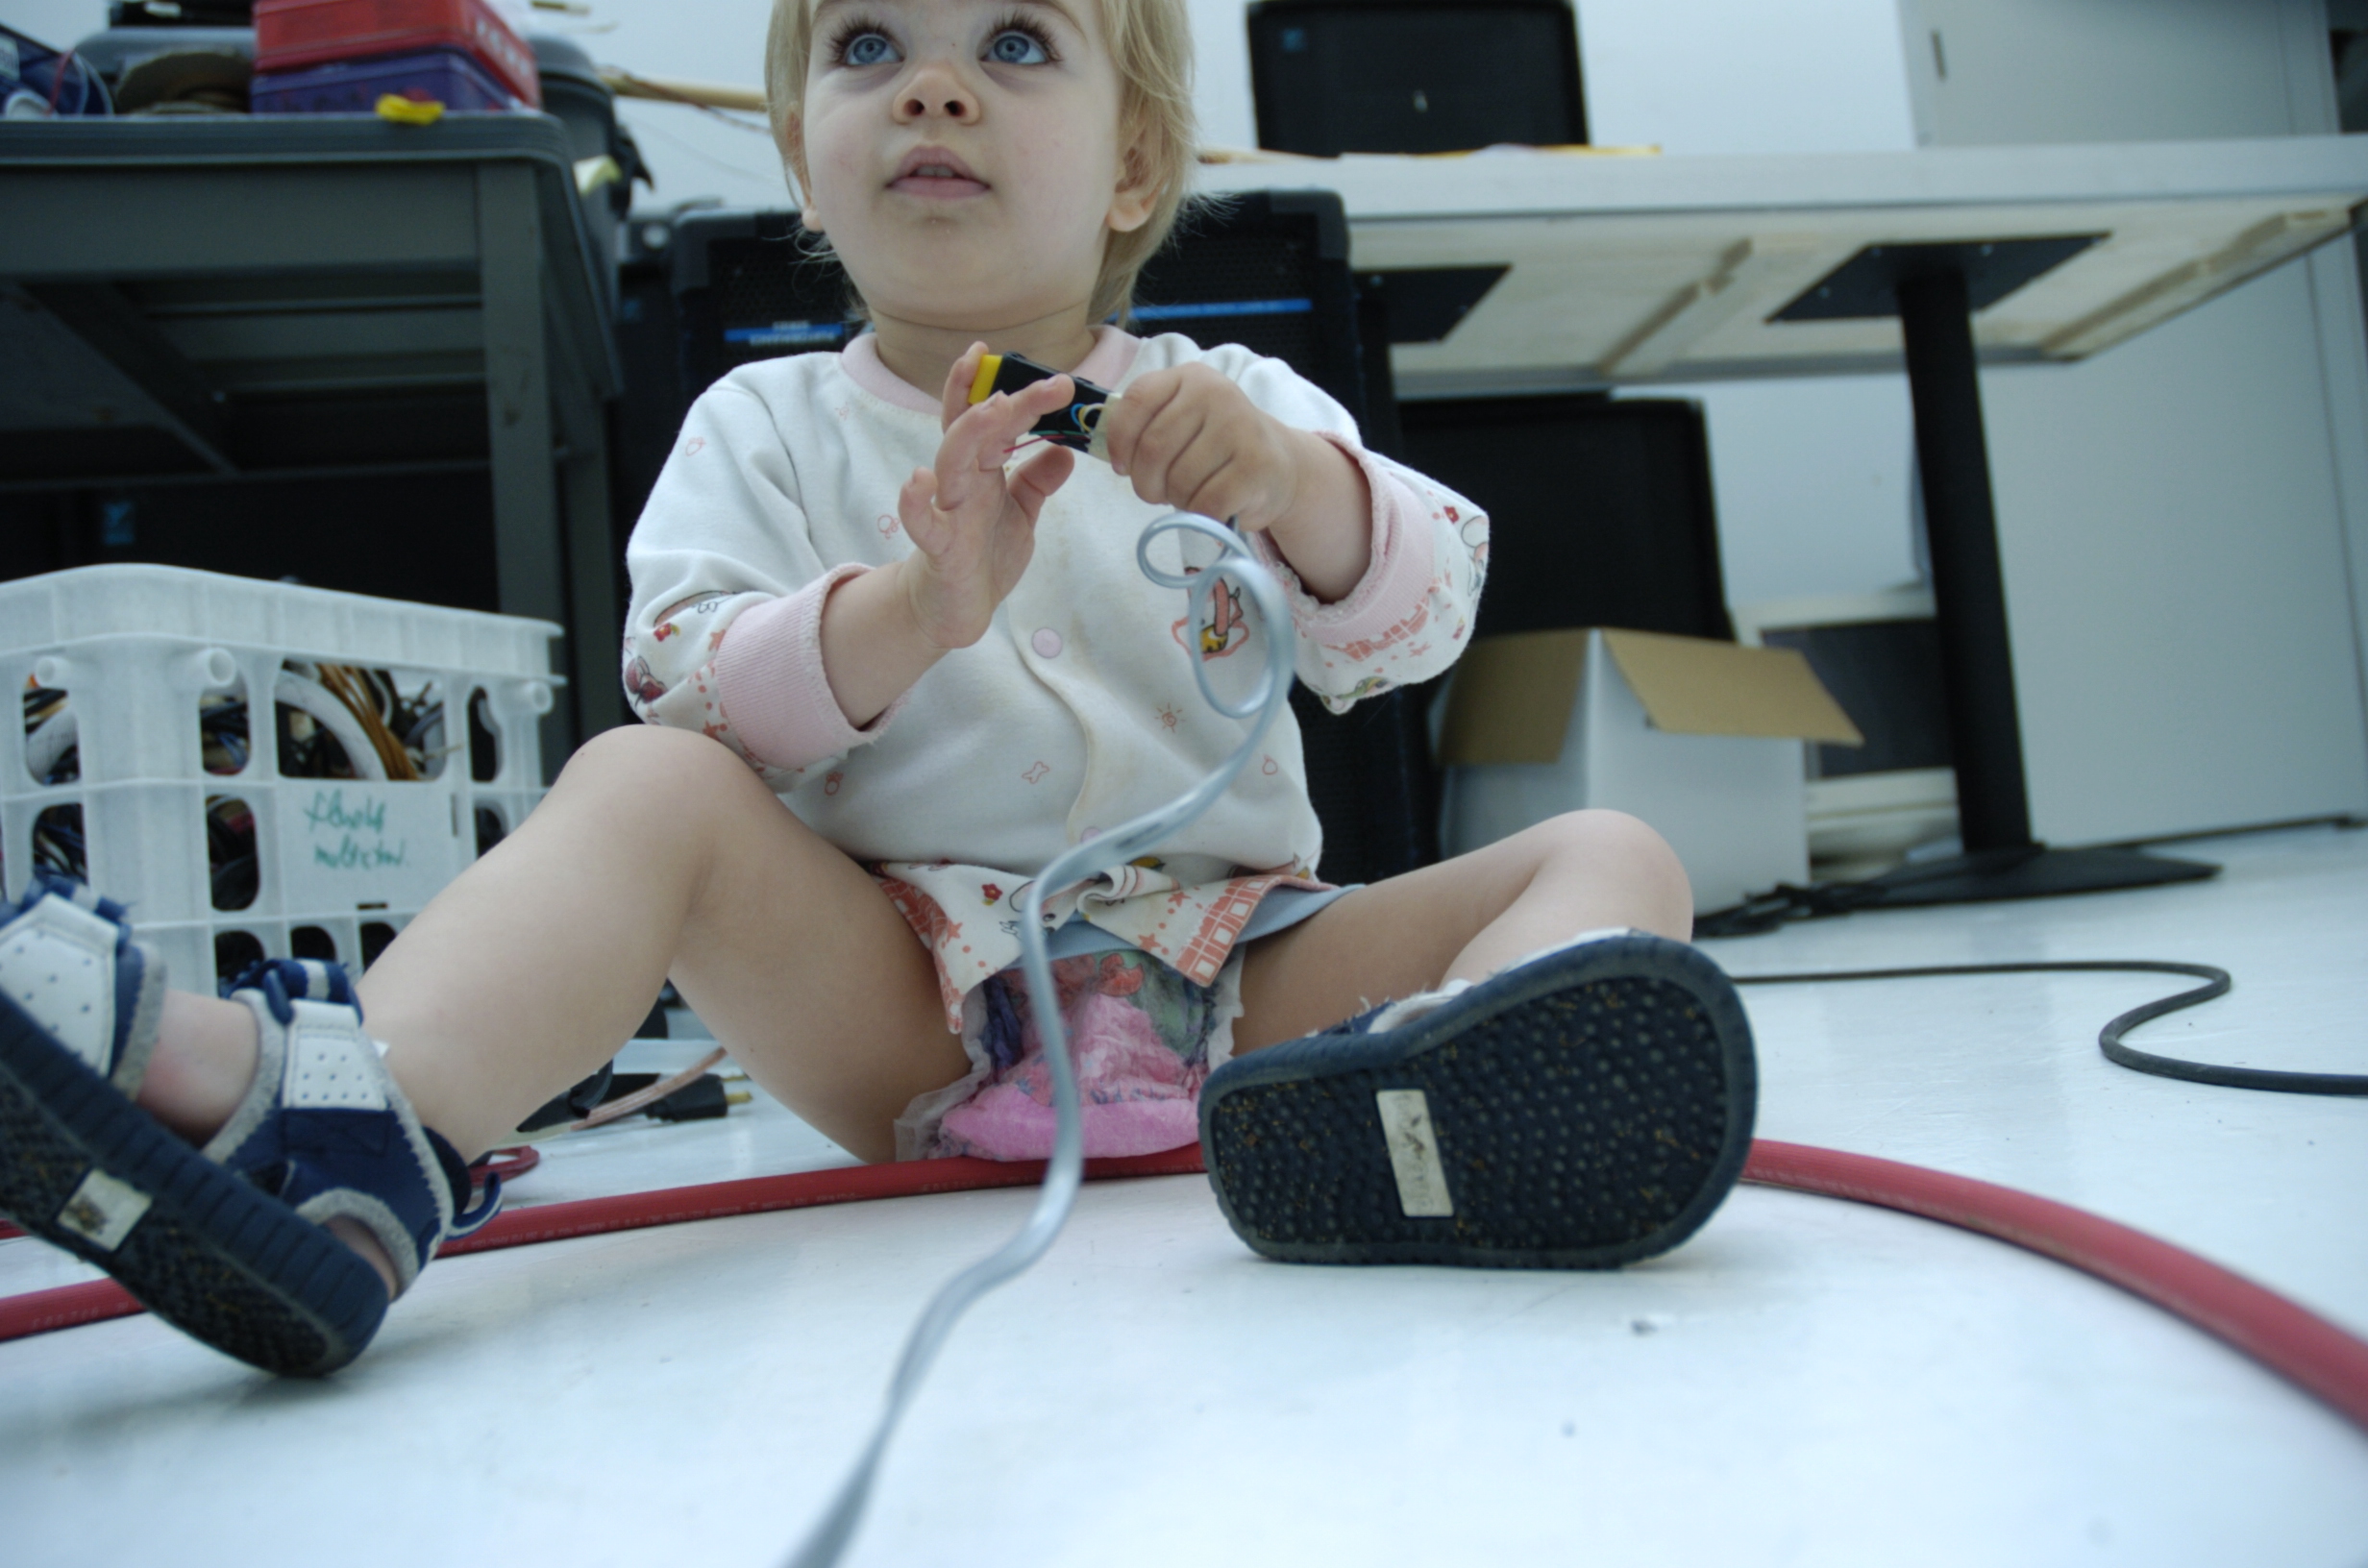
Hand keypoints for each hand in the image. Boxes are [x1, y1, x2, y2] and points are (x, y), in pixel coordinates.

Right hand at [893, 343, 1078, 649]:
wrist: (956, 608)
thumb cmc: (984, 554)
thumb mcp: (1021, 512)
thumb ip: (1038, 480)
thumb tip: (1067, 449)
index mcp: (983, 469)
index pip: (998, 421)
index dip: (1020, 393)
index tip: (1054, 373)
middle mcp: (962, 481)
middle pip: (976, 430)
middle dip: (1006, 402)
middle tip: (1048, 384)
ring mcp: (946, 510)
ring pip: (949, 462)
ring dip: (967, 433)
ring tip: (990, 408)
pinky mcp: (937, 547)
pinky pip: (921, 522)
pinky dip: (915, 501)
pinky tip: (918, 480)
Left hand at [1097, 362, 1304, 532]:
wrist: (1278, 464)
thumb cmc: (1216, 446)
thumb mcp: (1181, 420)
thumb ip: (1145, 424)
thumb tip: (1110, 454)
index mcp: (1190, 377)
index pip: (1136, 402)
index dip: (1119, 442)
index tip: (1122, 467)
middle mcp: (1217, 393)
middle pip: (1153, 448)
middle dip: (1146, 482)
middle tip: (1156, 492)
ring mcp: (1240, 427)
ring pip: (1178, 479)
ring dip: (1175, 499)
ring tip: (1190, 493)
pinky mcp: (1256, 465)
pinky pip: (1205, 502)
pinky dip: (1199, 513)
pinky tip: (1210, 504)